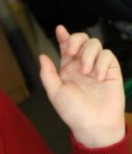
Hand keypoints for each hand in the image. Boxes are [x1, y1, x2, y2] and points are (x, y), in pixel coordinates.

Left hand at [39, 25, 125, 147]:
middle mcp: (82, 66)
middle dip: (76, 40)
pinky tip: (99, 78)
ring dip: (88, 54)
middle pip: (82, 40)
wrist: (94, 124)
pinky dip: (102, 63)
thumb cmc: (73, 112)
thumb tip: (42, 55)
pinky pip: (108, 55)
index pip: (65, 47)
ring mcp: (97, 67)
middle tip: (71, 52)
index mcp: (67, 70)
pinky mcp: (111, 70)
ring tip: (86, 71)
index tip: (60, 29)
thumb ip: (47, 74)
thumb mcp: (55, 93)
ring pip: (95, 44)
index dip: (64, 36)